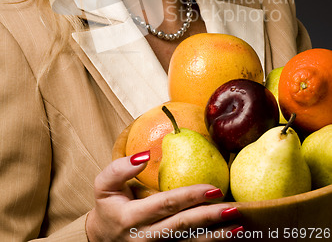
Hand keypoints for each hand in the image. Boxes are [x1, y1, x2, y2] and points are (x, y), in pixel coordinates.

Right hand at [85, 151, 242, 240]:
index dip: (190, 196)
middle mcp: (146, 238)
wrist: (100, 239)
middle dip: (209, 218)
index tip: (212, 188)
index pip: (166, 204)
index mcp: (131, 217)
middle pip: (182, 227)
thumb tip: (146, 155)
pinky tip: (227, 237)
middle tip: (232, 208)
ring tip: (237, 227)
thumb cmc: (107, 206)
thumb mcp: (103, 184)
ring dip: (215, 237)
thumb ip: (121, 168)